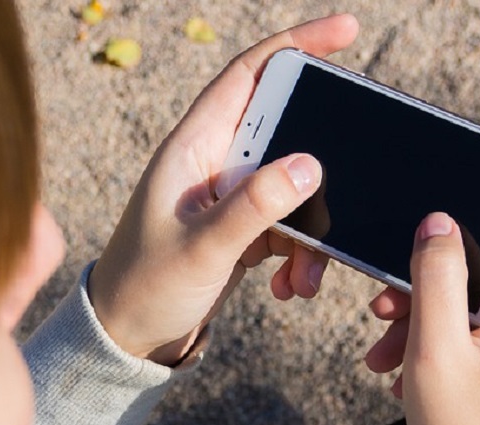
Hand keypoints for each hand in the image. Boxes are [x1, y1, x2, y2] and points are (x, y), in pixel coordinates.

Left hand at [88, 15, 359, 365]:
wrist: (128, 338)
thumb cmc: (146, 287)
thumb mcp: (203, 248)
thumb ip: (256, 206)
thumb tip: (311, 165)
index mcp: (192, 147)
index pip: (249, 74)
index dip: (297, 45)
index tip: (347, 31)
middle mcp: (212, 162)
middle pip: (285, 132)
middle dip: (321, 166)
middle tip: (352, 185)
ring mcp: (229, 196)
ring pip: (294, 188)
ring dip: (312, 231)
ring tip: (305, 276)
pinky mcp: (241, 228)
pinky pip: (290, 225)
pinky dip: (300, 254)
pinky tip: (290, 286)